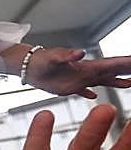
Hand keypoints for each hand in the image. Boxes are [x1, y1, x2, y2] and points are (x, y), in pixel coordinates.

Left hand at [15, 46, 130, 98]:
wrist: (28, 66)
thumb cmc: (40, 60)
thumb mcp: (55, 57)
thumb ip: (68, 55)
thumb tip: (81, 52)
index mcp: (87, 66)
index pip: (112, 64)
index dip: (127, 64)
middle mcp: (86, 72)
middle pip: (112, 71)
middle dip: (128, 71)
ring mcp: (78, 80)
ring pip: (101, 81)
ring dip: (116, 82)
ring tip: (130, 84)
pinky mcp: (68, 87)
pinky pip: (83, 90)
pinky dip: (90, 93)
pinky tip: (95, 97)